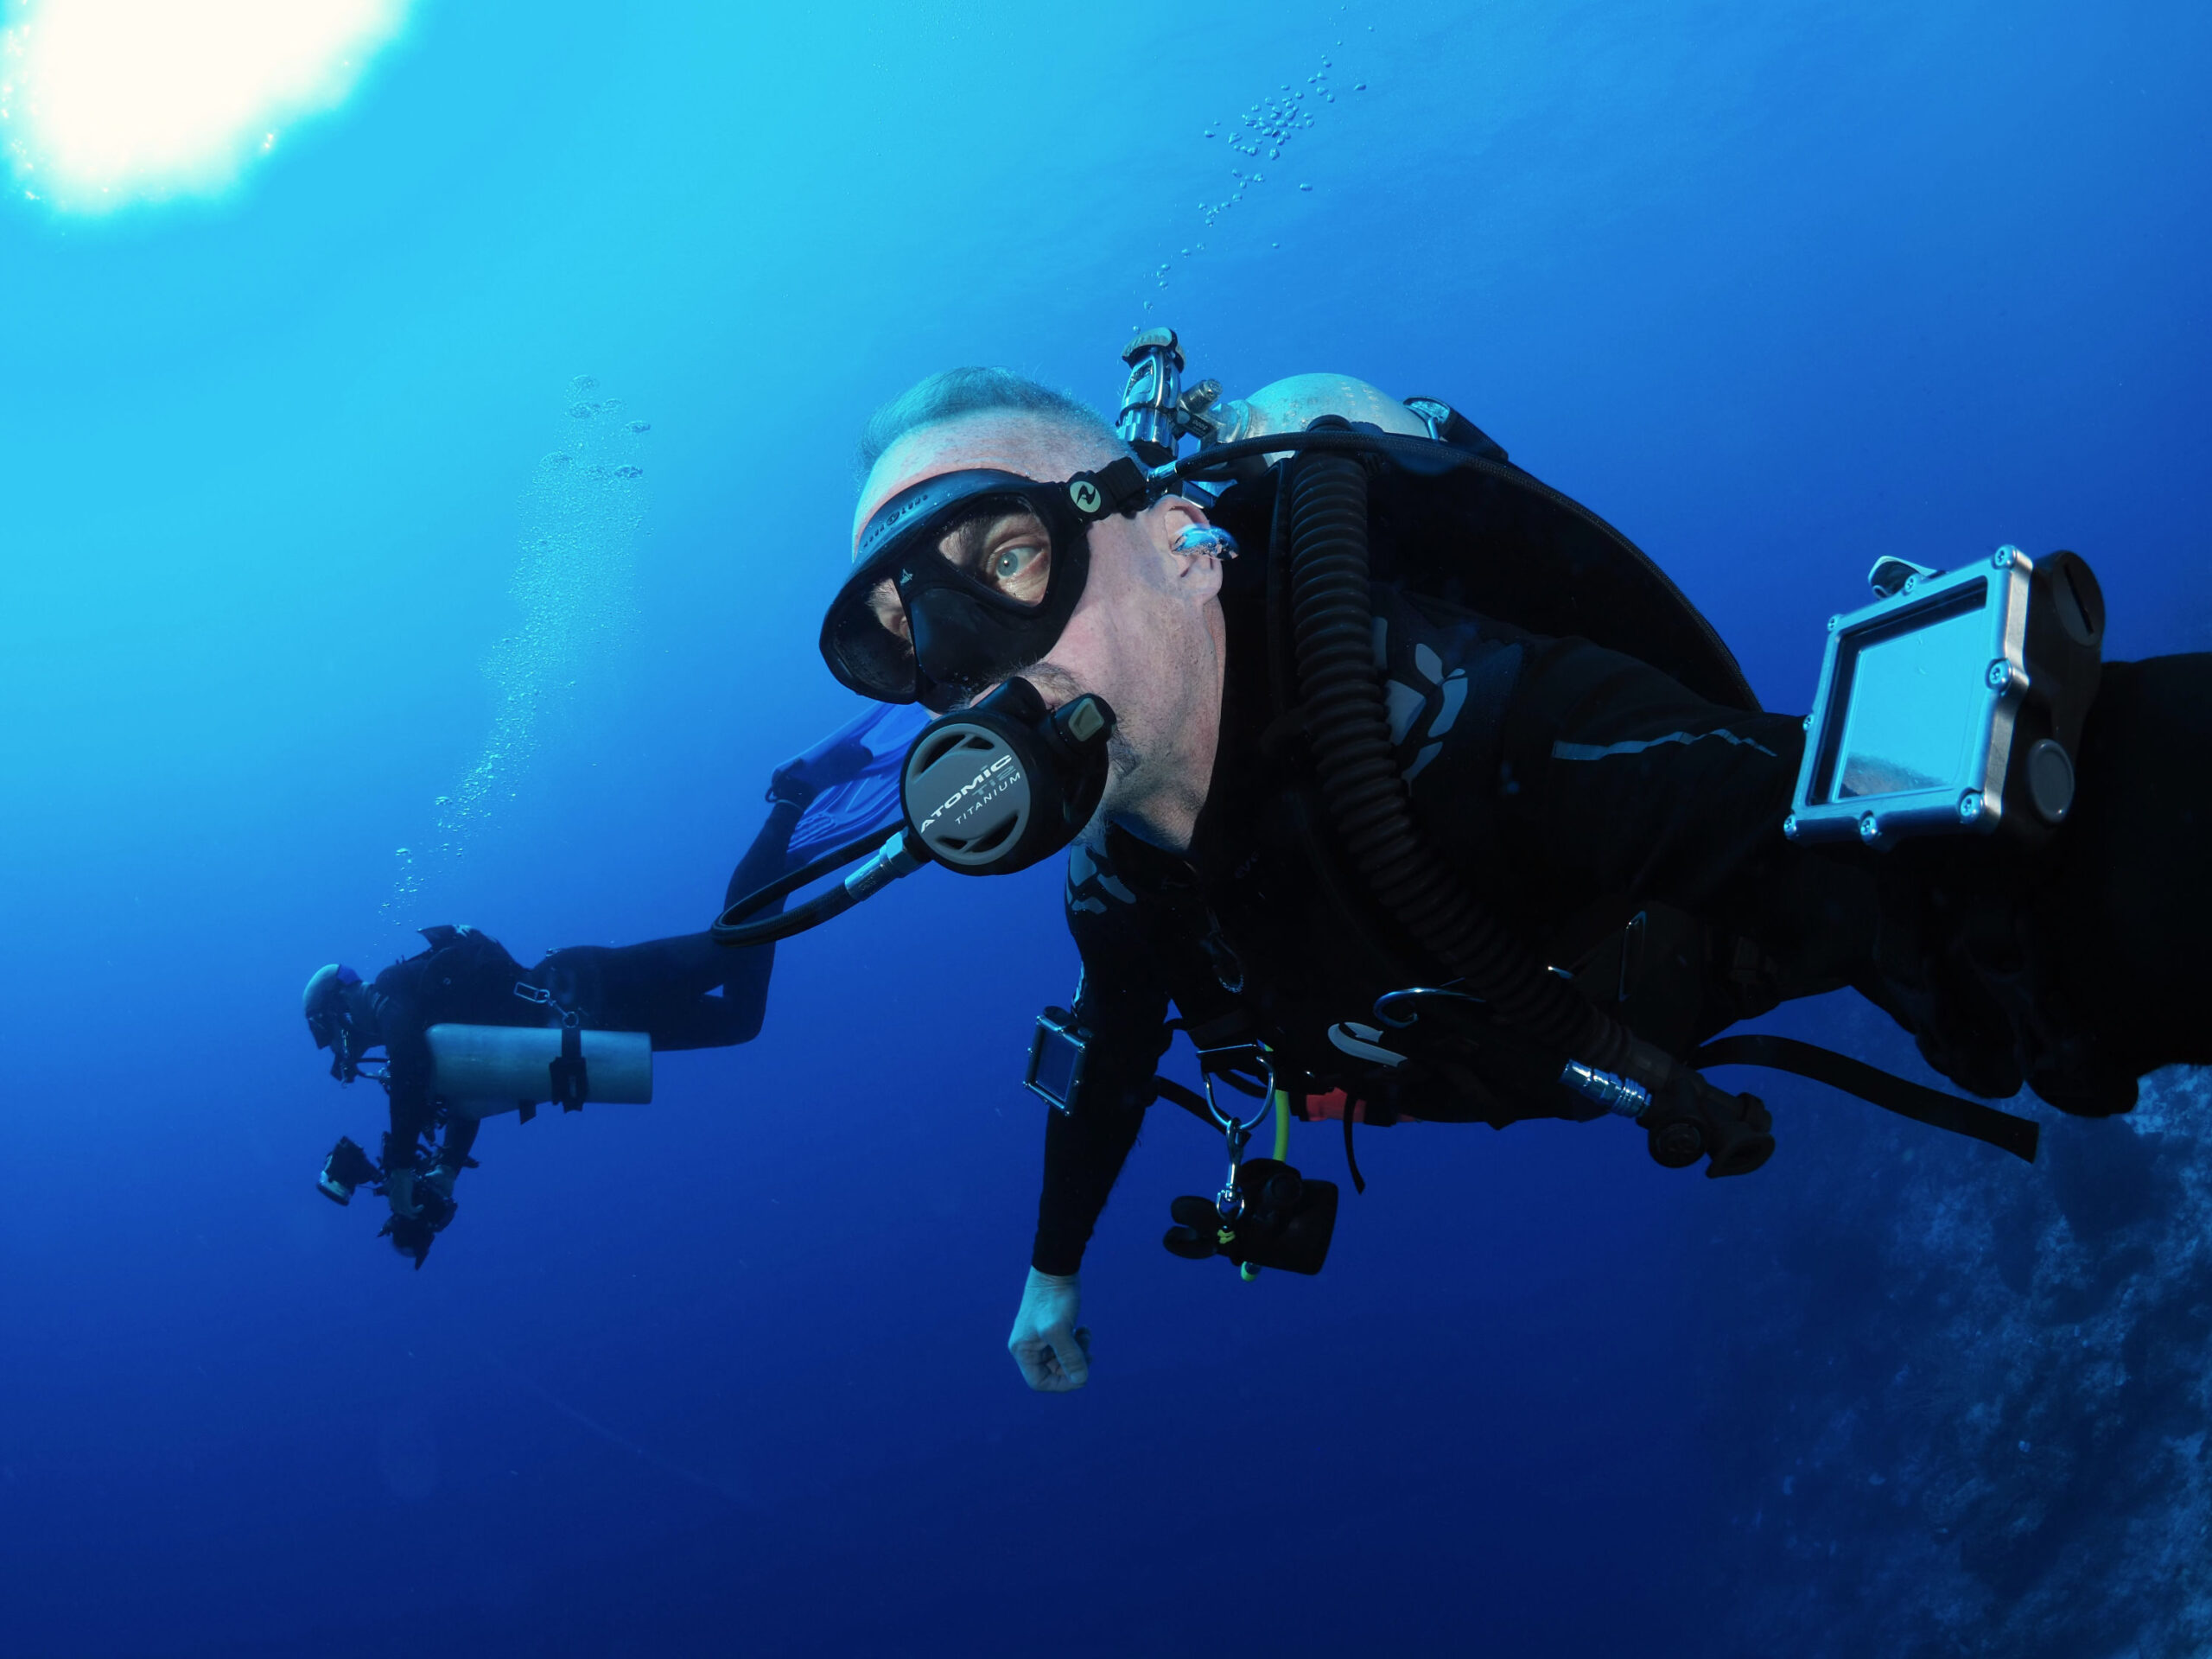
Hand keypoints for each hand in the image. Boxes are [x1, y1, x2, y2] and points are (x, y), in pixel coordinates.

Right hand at [1007, 1268, 1090, 1391]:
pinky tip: (1084, 1329)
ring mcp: (1040, 1337)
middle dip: (1072, 1365)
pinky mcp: (1052, 1328)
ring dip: (1077, 1352)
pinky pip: (1065, 1346)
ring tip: (1085, 1335)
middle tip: (1088, 1352)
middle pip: (1052, 1372)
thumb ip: (1069, 1356)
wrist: (1057, 1267)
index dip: (1061, 1384)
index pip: (1039, 1382)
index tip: (1081, 1375)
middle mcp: (1028, 1346)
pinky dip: (1077, 1342)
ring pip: (1061, 1359)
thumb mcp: (1061, 1329)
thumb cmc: (1054, 1298)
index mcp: (1023, 1350)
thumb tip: (1081, 1379)